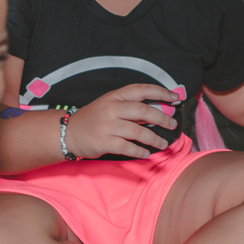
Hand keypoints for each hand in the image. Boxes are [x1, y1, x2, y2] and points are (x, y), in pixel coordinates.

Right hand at [66, 84, 181, 159]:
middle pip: (143, 110)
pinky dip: (140, 151)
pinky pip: (127, 147)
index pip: (141, 89)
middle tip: (173, 124)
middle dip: (162, 118)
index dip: (161, 92)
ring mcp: (107, 125)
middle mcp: (111, 108)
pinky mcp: (103, 142)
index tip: (175, 98)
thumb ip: (130, 107)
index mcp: (115, 96)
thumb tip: (158, 111)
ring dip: (154, 138)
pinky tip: (147, 153)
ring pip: (138, 131)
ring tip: (164, 143)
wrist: (68, 132)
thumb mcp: (110, 106)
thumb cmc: (94, 119)